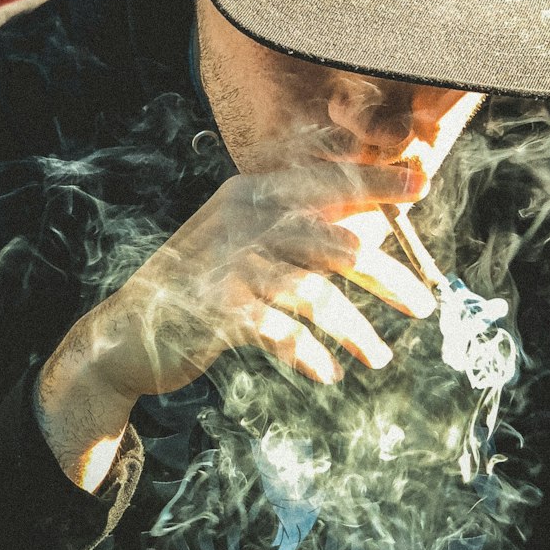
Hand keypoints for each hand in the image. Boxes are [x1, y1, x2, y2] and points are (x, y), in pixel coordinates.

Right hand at [36, 161, 433, 487]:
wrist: (126, 333)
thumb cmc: (202, 284)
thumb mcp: (247, 241)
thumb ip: (301, 226)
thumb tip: (373, 224)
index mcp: (254, 191)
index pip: (325, 176)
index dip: (374, 177)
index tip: (419, 182)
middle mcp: (244, 218)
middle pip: (334, 240)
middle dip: (385, 272)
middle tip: (423, 302)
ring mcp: (231, 263)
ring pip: (315, 293)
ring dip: (353, 331)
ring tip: (378, 357)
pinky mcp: (219, 309)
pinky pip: (281, 332)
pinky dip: (308, 355)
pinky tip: (328, 373)